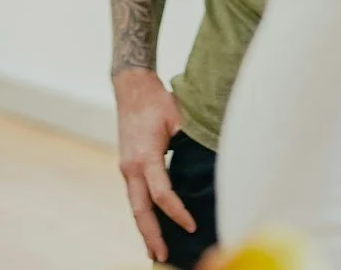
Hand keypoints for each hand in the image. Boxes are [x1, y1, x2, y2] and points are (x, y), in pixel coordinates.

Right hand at [114, 67, 192, 262]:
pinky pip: (135, 197)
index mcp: (145, 155)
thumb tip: (212, 161)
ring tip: (156, 251)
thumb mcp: (178, 117)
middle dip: (152, 234)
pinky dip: (143, 214)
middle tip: (163, 255)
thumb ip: (191, 141)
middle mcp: (131, 166)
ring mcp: (127, 168)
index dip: (177, 212)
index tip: (192, 226)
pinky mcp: (128, 167)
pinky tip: (151, 227)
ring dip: (144, 229)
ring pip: (135, 206)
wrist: (130, 87)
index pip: (161, 193)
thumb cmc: (156, 100)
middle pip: (140, 209)